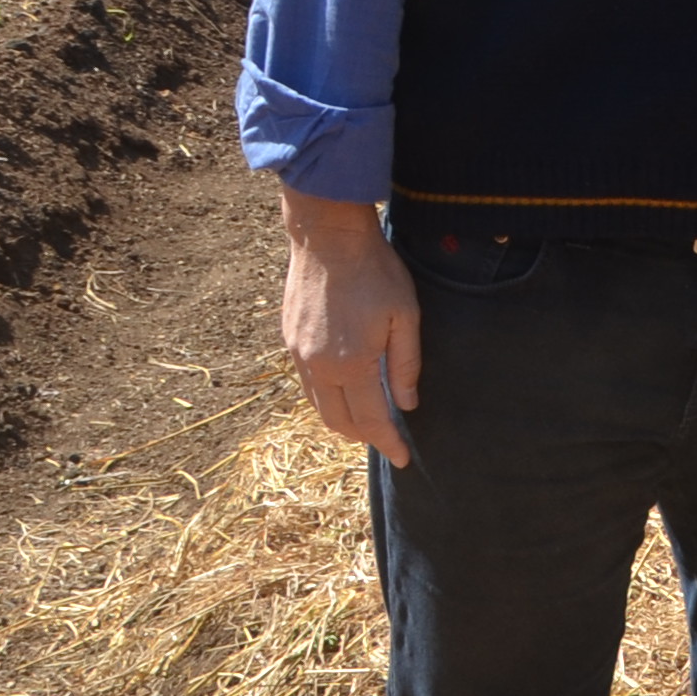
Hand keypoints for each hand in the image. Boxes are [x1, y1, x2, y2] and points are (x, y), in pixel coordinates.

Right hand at [279, 187, 421, 467]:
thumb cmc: (374, 271)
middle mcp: (317, 366)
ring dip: (342, 420)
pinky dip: (326, 397)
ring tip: (366, 422)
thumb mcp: (405, 316)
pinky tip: (343, 391)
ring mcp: (298, 353)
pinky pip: (306, 383)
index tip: (403, 459)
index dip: (388, 442)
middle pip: (338, 421)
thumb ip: (406, 364)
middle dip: (363, 437)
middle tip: (387, 441)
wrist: (327, 237)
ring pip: (318, 405)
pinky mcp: (289, 339)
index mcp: (350, 364)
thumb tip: (407, 404)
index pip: (370, 419)